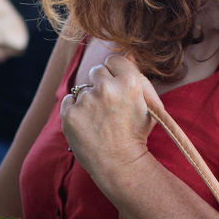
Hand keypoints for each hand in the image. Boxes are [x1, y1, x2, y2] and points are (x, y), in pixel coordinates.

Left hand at [60, 52, 154, 173]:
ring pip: (83, 89)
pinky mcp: (69, 114)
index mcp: (129, 82)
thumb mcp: (150, 105)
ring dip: (88, 100)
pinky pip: (68, 101)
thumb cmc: (137, 135)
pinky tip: (86, 125)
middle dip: (101, 85)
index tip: (116, 88)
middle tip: (107, 107)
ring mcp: (86, 101)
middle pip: (96, 71)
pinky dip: (74, 110)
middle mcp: (107, 88)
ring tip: (98, 121)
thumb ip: (139, 77)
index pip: (114, 60)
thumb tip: (127, 54)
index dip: (114, 74)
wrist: (120, 165)